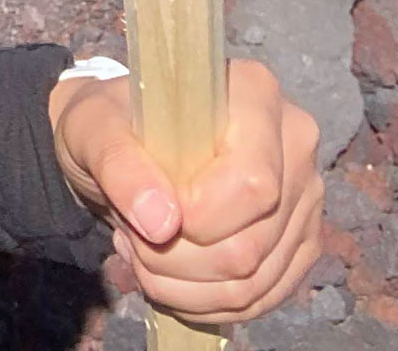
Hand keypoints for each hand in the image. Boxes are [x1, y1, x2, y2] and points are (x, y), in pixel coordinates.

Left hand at [47, 57, 323, 327]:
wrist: (124, 141)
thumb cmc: (112, 123)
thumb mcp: (93, 128)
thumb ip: (119, 165)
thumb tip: (160, 224)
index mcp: (254, 94)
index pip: (252, 184)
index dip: (196, 217)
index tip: (146, 214)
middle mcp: (294, 142)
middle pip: (251, 244)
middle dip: (175, 260)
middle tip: (132, 238)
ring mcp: (304, 195)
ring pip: (254, 281)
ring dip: (184, 287)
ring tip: (145, 252)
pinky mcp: (299, 239)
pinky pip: (262, 298)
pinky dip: (206, 302)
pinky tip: (171, 275)